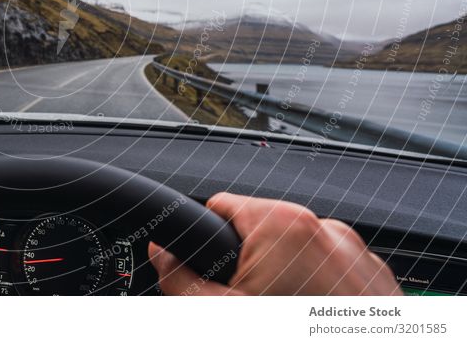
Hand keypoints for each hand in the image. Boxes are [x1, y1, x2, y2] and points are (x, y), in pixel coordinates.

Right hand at [149, 192, 401, 295]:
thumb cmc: (298, 339)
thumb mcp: (223, 314)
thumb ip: (182, 279)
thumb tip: (161, 254)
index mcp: (282, 225)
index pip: (220, 205)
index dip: (207, 238)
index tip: (212, 266)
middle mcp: (324, 228)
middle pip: (260, 232)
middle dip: (249, 266)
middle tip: (252, 304)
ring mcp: (356, 253)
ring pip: (297, 254)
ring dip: (286, 279)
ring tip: (288, 316)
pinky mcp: (377, 278)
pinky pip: (333, 272)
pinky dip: (319, 292)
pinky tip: (314, 319)